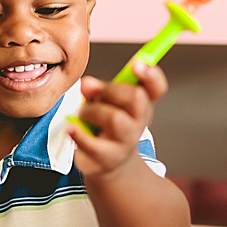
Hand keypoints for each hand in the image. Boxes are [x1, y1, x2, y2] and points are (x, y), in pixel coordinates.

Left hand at [68, 61, 167, 179]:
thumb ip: (96, 90)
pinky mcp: (108, 158)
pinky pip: (94, 144)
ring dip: (91, 111)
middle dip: (110, 89)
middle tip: (93, 92)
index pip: (156, 88)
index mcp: (142, 104)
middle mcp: (138, 122)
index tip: (137, 64)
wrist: (107, 162)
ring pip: (115, 119)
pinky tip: (71, 128)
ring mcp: (126, 142)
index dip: (151, 75)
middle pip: (136, 98)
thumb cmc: (106, 125)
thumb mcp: (104, 103)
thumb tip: (87, 83)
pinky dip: (79, 134)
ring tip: (82, 115)